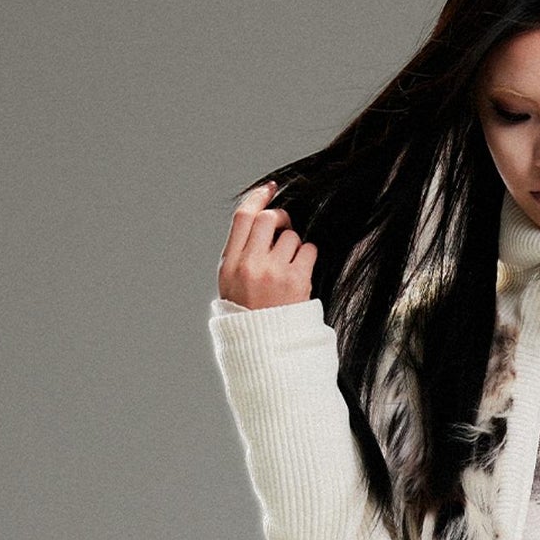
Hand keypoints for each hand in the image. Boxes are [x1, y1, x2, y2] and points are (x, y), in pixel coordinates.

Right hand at [217, 179, 317, 308]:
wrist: (265, 350)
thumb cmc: (249, 317)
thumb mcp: (231, 285)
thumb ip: (240, 254)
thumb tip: (259, 221)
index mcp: (230, 264)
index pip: (243, 217)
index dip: (258, 197)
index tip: (269, 190)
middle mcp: (250, 264)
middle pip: (268, 219)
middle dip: (280, 218)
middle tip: (284, 228)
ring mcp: (273, 271)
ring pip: (290, 236)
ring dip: (294, 245)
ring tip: (289, 266)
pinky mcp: (296, 280)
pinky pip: (308, 250)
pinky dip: (308, 256)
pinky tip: (301, 272)